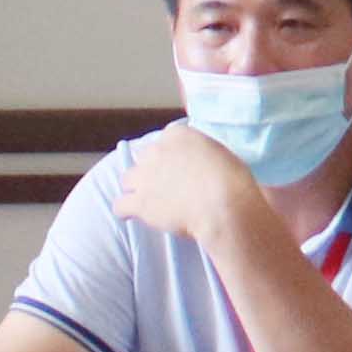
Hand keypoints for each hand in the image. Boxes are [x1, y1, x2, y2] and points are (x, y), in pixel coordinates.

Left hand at [113, 126, 267, 247]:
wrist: (224, 205)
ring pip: (127, 180)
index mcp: (178, 135)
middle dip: (152, 171)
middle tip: (167, 188)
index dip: (170, 157)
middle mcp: (156, 150)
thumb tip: (200, 165)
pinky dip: (126, 212)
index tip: (180, 169)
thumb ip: (201, 154)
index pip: (164, 140)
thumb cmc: (232, 180)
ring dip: (136, 189)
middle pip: (143, 158)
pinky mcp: (139, 202)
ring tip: (150, 203)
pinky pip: (119, 206)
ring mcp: (144, 176)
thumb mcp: (219, 154)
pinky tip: (133, 217)